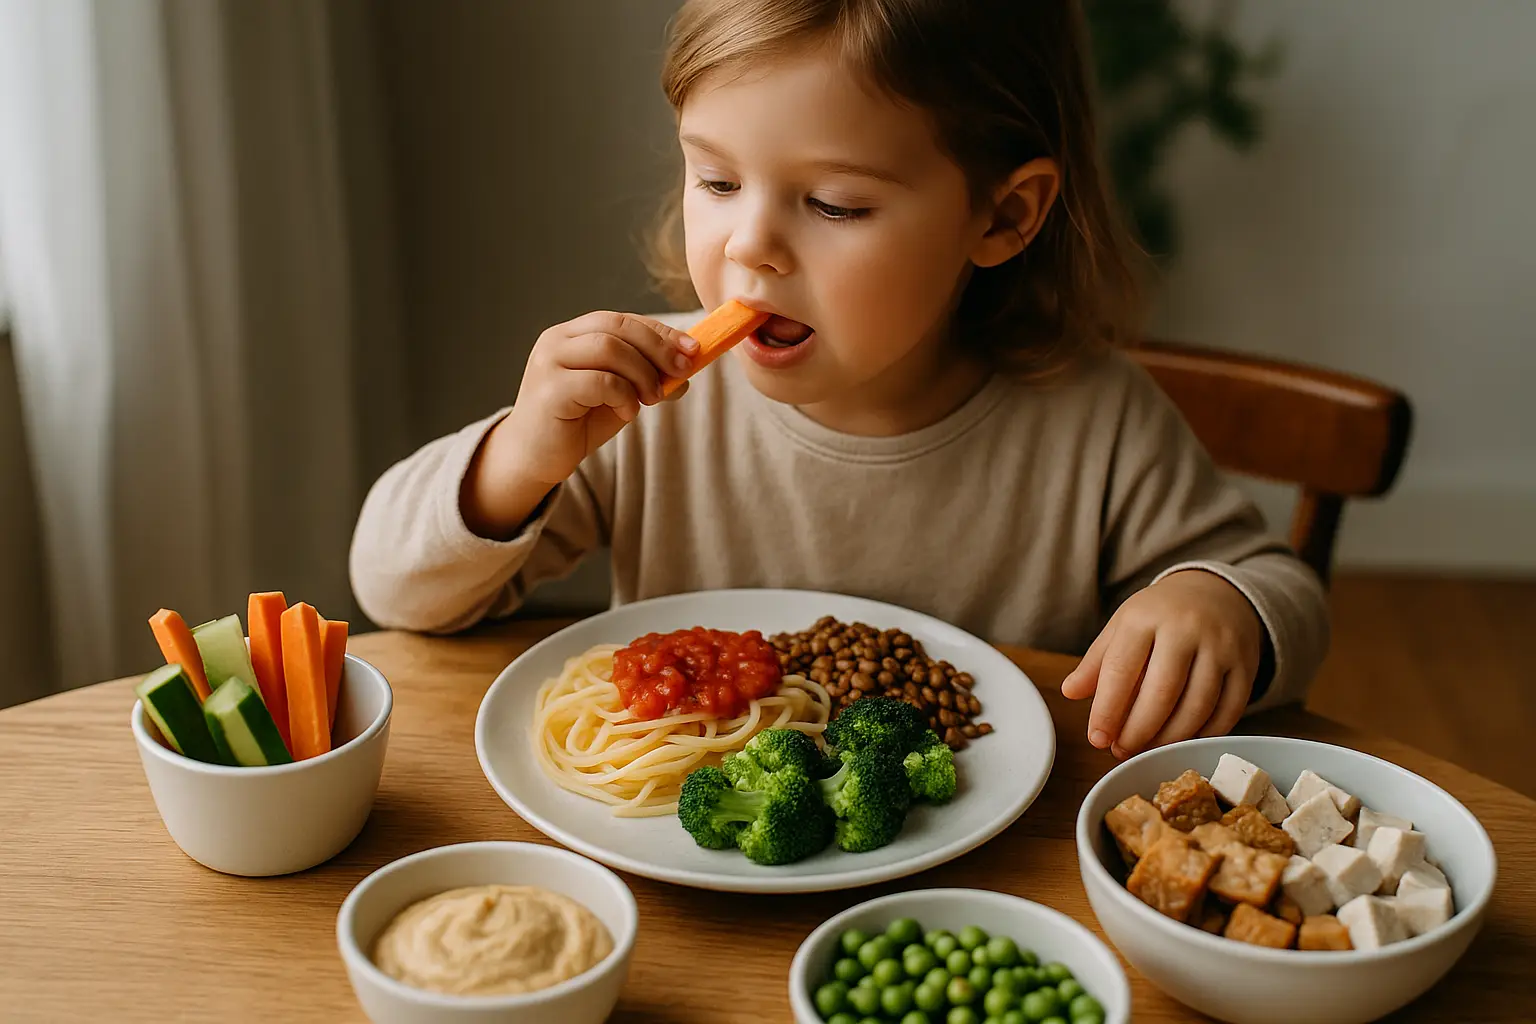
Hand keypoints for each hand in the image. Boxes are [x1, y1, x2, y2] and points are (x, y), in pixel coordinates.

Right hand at [461, 311, 696, 538]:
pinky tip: (626, 412)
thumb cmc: (576, 422)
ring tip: (652, 399)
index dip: (661, 332)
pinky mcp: (549, 390)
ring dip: (642, 373)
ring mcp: (549, 362)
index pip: (623, 320)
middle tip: (682, 372)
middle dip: (658, 348)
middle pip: (617, 327)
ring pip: (609, 348)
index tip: (693, 350)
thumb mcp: (619, 394)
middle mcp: (557, 340)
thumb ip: (645, 376)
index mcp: (573, 334)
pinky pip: (599, 381)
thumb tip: (688, 367)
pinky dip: (623, 395)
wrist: (534, 458)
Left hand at [1061, 570, 1262, 758]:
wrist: (1216, 592)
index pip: (1121, 669)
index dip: (1107, 709)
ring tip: (1148, 750)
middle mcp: (1186, 628)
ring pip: (1197, 706)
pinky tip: (1183, 742)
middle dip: (1138, 730)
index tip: (1097, 738)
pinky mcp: (1247, 665)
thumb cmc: (1160, 616)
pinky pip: (1228, 711)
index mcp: (1145, 616)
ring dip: (1170, 737)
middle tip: (1122, 750)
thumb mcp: (1123, 627)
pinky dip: (1204, 734)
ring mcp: (1221, 646)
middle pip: (1161, 692)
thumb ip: (1097, 661)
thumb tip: (1069, 692)